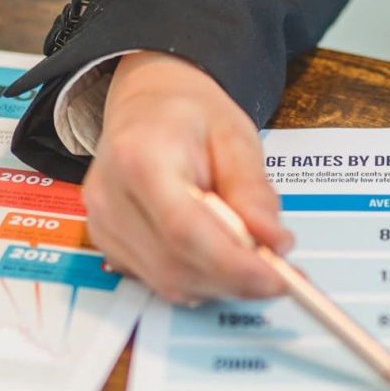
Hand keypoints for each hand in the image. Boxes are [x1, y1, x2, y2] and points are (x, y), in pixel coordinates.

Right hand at [83, 51, 293, 302]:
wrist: (146, 105)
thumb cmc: (189, 116)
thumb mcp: (236, 137)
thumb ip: (253, 191)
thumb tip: (275, 242)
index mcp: (141, 157)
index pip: (184, 229)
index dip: (233, 264)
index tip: (278, 279)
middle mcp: (110, 196)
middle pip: (177, 264)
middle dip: (237, 280)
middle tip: (285, 278)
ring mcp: (104, 225)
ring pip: (171, 282)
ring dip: (224, 285)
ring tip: (263, 267)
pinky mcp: (109, 244)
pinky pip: (162, 281)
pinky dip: (203, 281)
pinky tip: (228, 262)